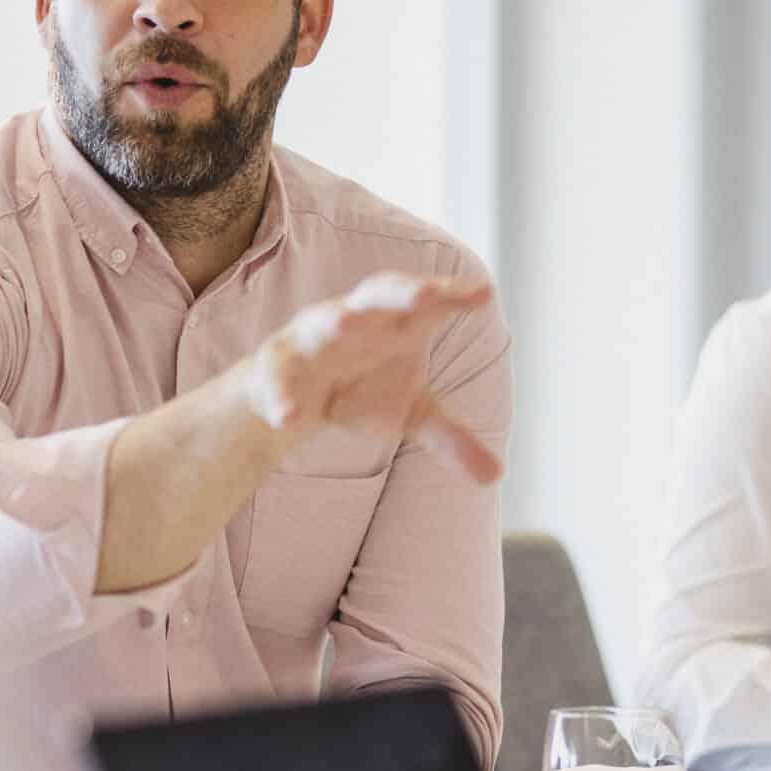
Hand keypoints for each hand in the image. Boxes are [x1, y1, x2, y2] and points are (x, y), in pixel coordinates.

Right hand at [240, 273, 500, 480]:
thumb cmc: (363, 389)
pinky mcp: (274, 368)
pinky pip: (277, 380)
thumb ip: (451, 440)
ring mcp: (311, 339)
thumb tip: (495, 478)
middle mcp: (355, 320)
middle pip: (379, 294)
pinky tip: (290, 421)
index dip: (453, 296)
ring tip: (350, 324)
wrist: (295, 401)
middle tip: (428, 295)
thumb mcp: (412, 415)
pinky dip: (283, 398)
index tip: (485, 294)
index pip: (428, 303)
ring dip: (336, 321)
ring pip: (322, 322)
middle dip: (402, 292)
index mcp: (394, 324)